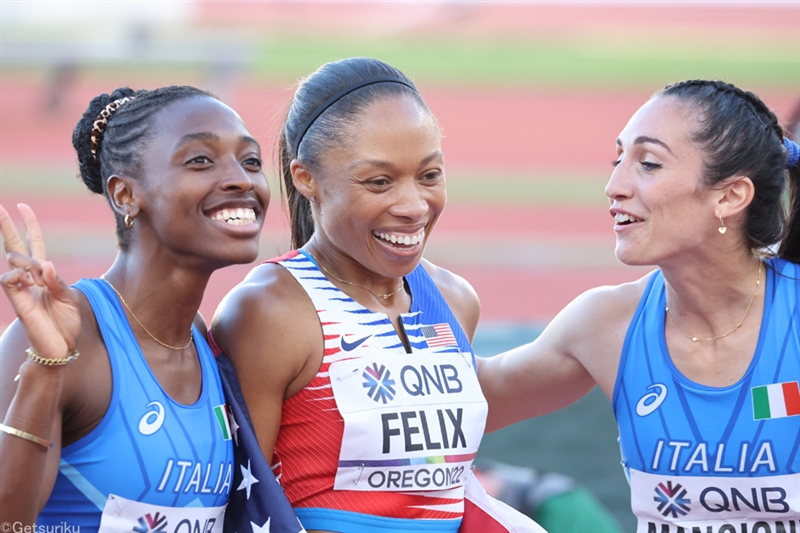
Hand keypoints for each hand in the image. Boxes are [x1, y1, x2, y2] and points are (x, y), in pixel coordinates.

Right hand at [0, 204, 79, 359]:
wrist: (61, 346)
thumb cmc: (66, 322)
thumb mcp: (69, 297)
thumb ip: (57, 281)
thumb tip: (46, 264)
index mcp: (44, 274)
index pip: (34, 243)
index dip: (29, 225)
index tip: (23, 206)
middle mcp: (30, 277)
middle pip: (14, 246)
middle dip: (7, 226)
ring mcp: (20, 287)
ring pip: (13, 258)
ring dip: (28, 262)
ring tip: (40, 277)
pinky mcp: (15, 299)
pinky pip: (8, 277)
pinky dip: (20, 275)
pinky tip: (30, 282)